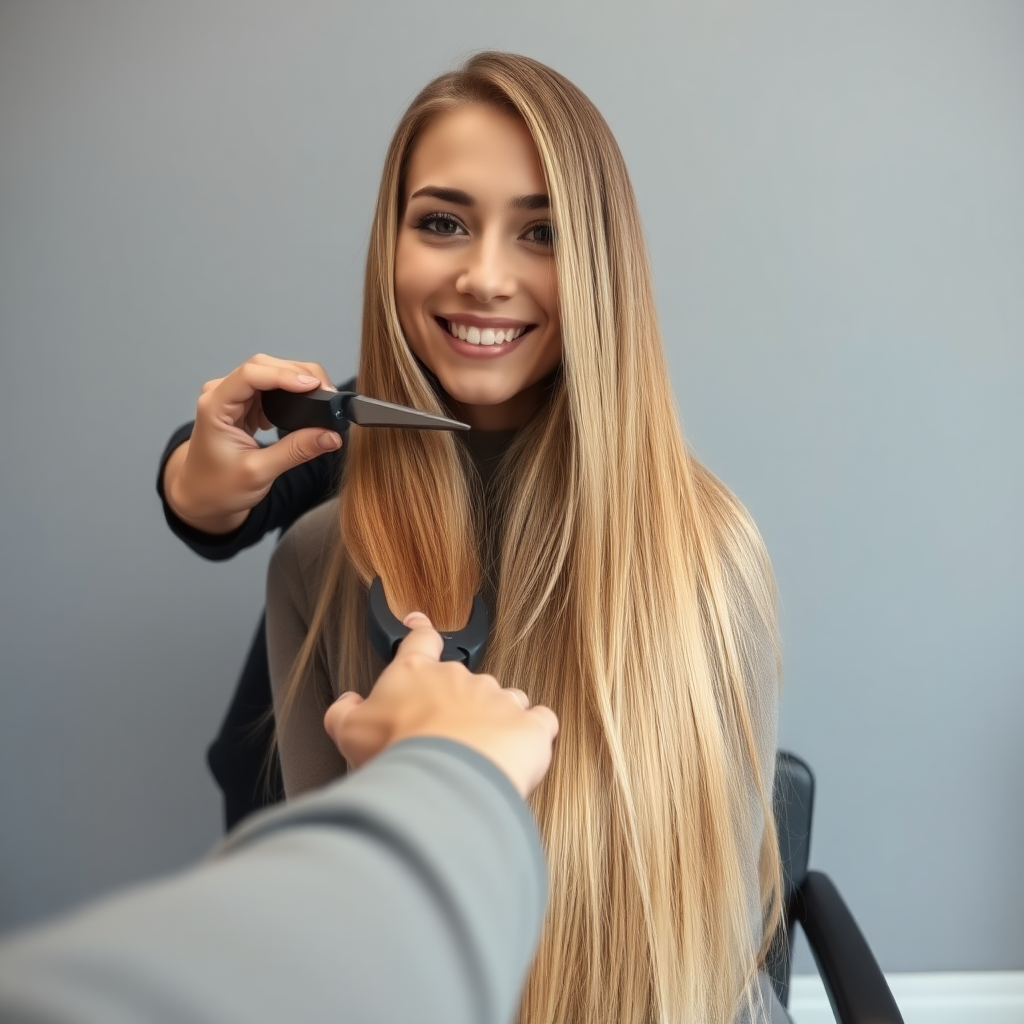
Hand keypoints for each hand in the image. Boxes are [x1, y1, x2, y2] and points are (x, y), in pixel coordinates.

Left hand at [164, 354, 343, 531]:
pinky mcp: (245, 405)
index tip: (314, 387)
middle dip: (298, 374)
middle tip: (327, 393)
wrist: (201, 497)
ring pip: (271, 373)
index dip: (284, 376)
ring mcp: (234, 397)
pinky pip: (272, 388)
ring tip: (323, 398)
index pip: (251, 375)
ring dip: (298, 381)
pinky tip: (308, 404)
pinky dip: (293, 392)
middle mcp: (221, 394)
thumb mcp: (259, 473)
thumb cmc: (218, 487)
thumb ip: (296, 451)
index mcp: (215, 406)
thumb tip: (331, 436)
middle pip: (264, 366)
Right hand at [324, 613, 558, 798]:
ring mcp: (499, 699)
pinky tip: (523, 750)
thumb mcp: (349, 733)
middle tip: (442, 738)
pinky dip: (534, 733)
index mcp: (417, 674)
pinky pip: (540, 722)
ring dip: (496, 719)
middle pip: (464, 680)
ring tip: (482, 752)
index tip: (420, 625)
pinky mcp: (530, 725)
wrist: (444, 779)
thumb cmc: (398, 754)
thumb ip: (345, 713)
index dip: (420, 632)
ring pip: (504, 699)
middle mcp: (460, 679)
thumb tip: (347, 705)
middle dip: (457, 705)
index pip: (420, 641)